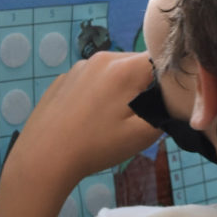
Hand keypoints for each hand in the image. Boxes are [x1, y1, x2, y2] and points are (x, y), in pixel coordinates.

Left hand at [6, 51, 160, 185]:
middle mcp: (102, 58)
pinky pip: (93, 79)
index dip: (170, 81)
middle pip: (138, 63)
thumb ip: (167, 112)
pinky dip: (99, 93)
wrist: (43, 158)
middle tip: (141, 116)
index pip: (162, 60)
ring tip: (113, 120)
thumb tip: (173, 101)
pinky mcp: (63, 79)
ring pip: (114, 71)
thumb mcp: (143, 135)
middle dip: (146, 85)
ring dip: (122, 89)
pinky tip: (90, 118)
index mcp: (124, 67)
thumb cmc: (96, 146)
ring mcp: (79, 67)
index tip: (166, 103)